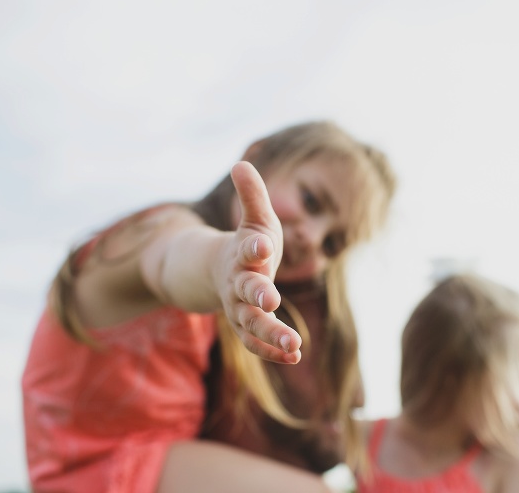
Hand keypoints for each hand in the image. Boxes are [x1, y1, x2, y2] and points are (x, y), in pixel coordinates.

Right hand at [218, 161, 301, 363]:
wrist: (222, 273)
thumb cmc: (249, 244)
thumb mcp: (255, 219)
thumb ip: (251, 195)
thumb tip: (241, 163)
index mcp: (242, 255)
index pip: (247, 250)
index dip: (253, 247)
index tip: (263, 246)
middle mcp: (238, 283)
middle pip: (246, 291)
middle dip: (258, 295)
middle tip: (271, 300)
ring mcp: (240, 308)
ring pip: (251, 324)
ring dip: (272, 334)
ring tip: (295, 345)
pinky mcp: (247, 326)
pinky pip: (256, 342)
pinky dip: (273, 350)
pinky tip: (296, 356)